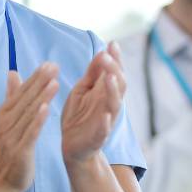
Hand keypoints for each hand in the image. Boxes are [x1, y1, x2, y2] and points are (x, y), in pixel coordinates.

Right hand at [0, 63, 58, 191]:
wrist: (3, 178)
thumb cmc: (11, 147)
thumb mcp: (9, 119)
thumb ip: (12, 96)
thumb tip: (13, 72)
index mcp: (6, 112)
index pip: (22, 91)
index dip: (35, 77)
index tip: (49, 63)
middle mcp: (7, 121)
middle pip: (26, 99)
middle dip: (40, 82)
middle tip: (54, 66)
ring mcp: (12, 135)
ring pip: (29, 113)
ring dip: (41, 97)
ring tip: (54, 82)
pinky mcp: (20, 149)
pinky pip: (30, 132)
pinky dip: (37, 120)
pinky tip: (46, 109)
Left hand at [62, 43, 124, 164]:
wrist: (73, 147)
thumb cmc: (79, 116)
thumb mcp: (82, 91)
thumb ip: (92, 74)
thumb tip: (101, 52)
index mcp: (105, 92)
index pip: (114, 72)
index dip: (115, 59)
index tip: (112, 43)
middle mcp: (109, 104)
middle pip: (119, 84)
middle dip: (114, 69)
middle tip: (106, 56)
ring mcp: (106, 120)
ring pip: (115, 104)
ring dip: (113, 91)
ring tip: (111, 78)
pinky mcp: (98, 136)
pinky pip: (104, 130)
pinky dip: (106, 123)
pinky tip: (105, 115)